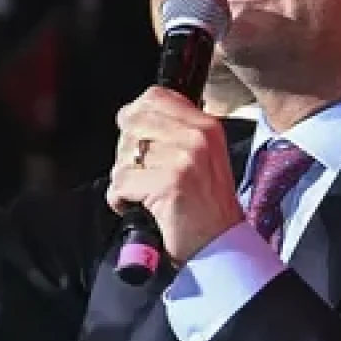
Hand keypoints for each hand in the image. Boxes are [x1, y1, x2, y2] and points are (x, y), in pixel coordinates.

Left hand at [106, 87, 242, 263]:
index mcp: (205, 126)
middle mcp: (197, 137)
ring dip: (124, 177)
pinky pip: (121, 181)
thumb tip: (134, 114)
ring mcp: (184, 159)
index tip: (137, 137)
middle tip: (140, 173)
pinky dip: (120, 198)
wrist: (220, 244)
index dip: (136, 115)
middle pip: (133, 123)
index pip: (156, 96)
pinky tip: (136, 205)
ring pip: (124, 154)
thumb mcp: (203, 155)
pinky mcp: (168, 184)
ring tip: (143, 191)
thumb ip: (176, 130)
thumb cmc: (206, 205)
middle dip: (127, 151)